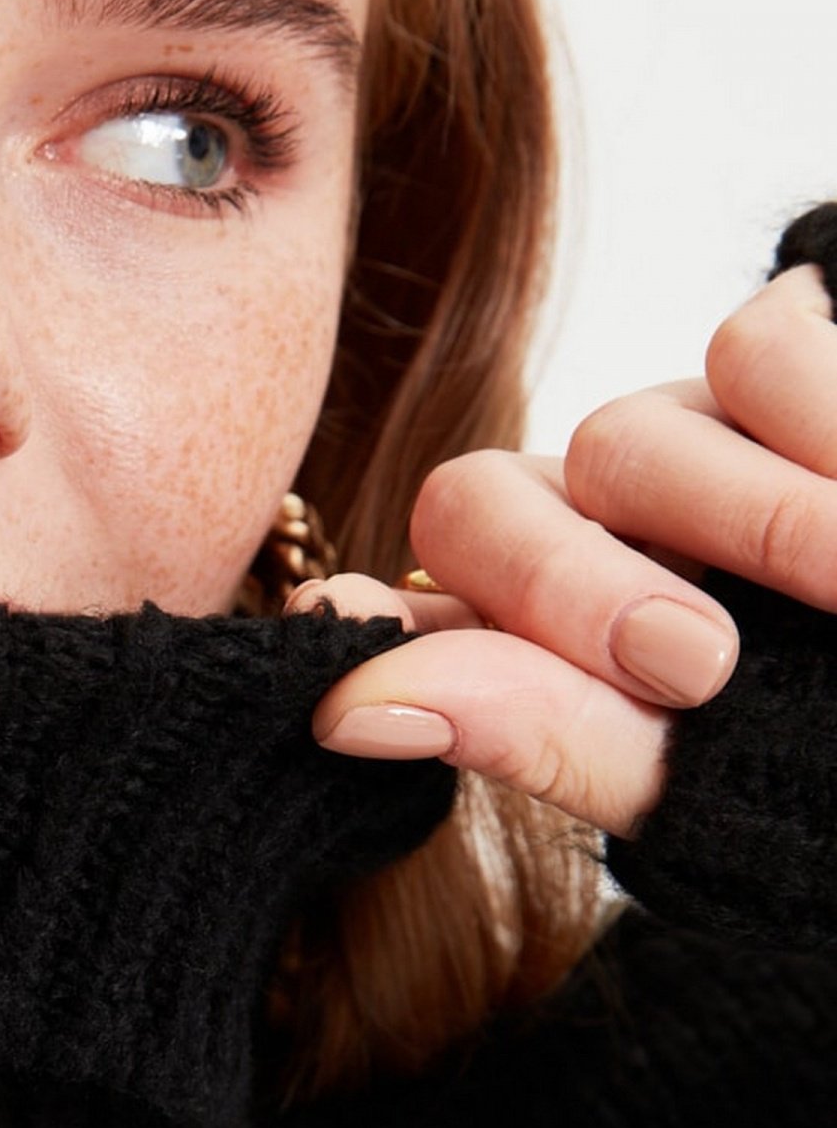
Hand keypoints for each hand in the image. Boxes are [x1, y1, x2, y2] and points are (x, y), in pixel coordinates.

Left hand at [298, 263, 836, 836]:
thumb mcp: (723, 777)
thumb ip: (544, 735)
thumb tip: (338, 711)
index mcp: (557, 664)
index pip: (418, 625)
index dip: (384, 640)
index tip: (358, 686)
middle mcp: (600, 549)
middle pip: (478, 508)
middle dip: (570, 587)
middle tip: (689, 662)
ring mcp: (691, 457)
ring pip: (618, 437)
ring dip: (739, 520)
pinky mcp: (790, 366)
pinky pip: (750, 350)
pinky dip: (826, 423)